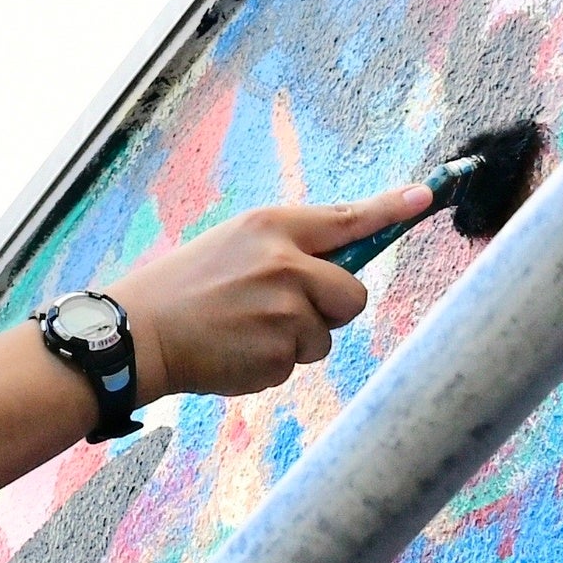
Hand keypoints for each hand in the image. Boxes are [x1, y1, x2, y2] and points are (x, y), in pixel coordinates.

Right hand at [106, 182, 429, 401]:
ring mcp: (284, 312)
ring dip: (295, 340)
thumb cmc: (185, 287)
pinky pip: (296, 364)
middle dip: (331, 308)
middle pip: (353, 294)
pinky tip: (235, 350)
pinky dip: (271, 364)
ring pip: (324, 336)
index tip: (424, 198)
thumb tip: (340, 263)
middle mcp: (285, 265)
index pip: (346, 218)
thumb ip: (287, 248)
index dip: (390, 210)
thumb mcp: (234, 244)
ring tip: (244, 330)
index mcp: (272, 227)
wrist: (138, 333)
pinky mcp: (277, 355)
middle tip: (286, 310)